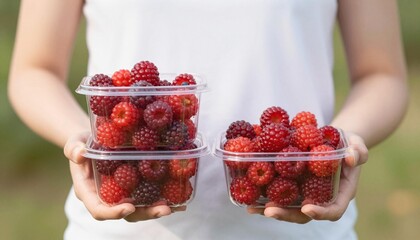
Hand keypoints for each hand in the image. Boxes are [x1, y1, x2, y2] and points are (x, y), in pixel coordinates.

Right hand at [64, 131, 184, 220]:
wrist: (94, 141)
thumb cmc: (82, 143)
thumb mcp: (75, 142)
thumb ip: (74, 148)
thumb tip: (79, 153)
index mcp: (90, 192)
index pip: (99, 210)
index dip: (114, 212)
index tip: (128, 208)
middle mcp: (108, 198)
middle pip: (126, 213)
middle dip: (145, 213)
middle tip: (162, 209)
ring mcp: (123, 195)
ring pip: (141, 208)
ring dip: (157, 208)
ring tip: (175, 206)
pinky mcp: (136, 187)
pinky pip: (149, 196)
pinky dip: (164, 198)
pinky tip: (181, 199)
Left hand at [247, 131, 367, 222]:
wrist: (334, 141)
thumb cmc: (348, 143)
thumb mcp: (356, 143)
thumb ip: (358, 151)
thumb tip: (351, 158)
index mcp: (340, 193)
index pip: (333, 210)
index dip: (321, 213)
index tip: (308, 208)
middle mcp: (321, 198)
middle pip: (305, 215)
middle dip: (287, 215)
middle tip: (270, 211)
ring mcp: (306, 194)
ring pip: (289, 208)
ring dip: (271, 210)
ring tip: (252, 208)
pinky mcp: (293, 186)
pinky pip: (280, 196)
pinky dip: (264, 198)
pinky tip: (248, 199)